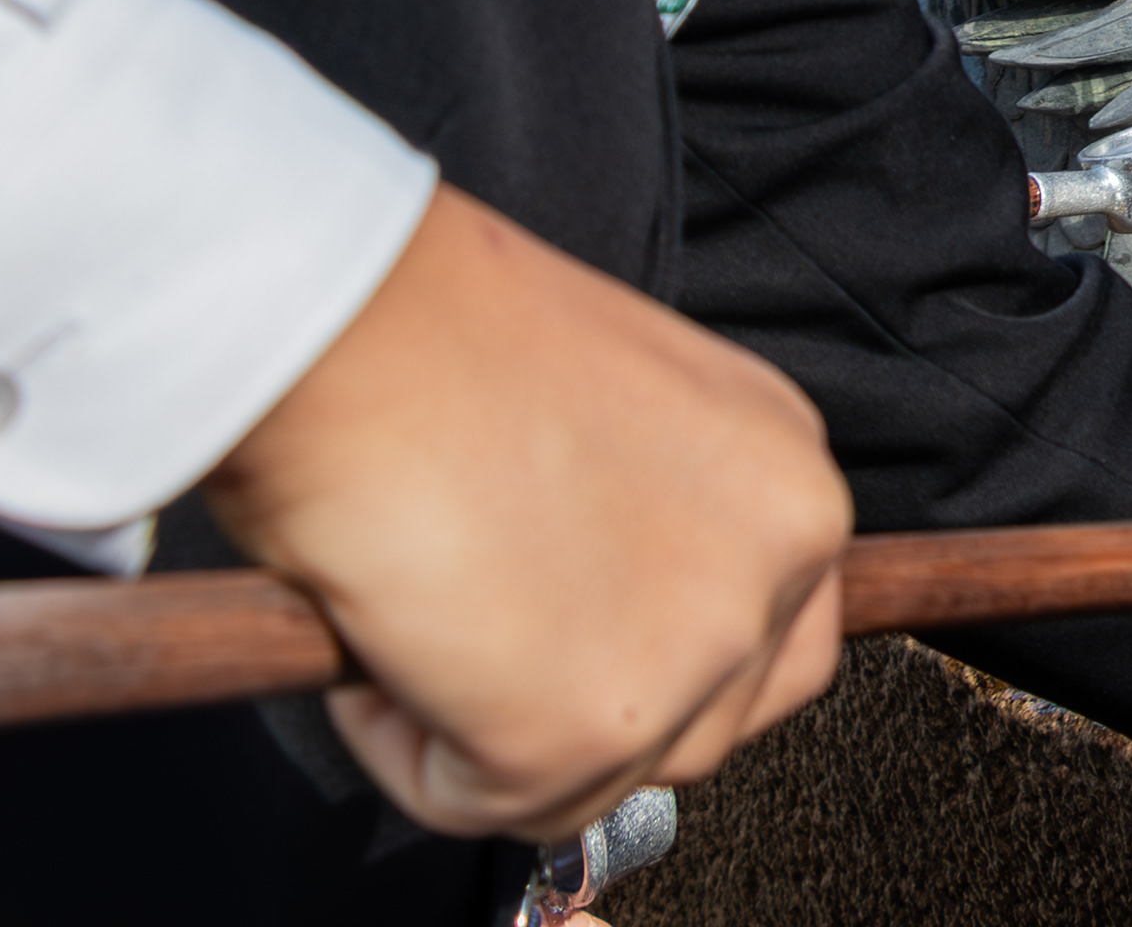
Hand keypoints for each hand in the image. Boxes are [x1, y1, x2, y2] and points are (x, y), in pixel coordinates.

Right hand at [199, 186, 851, 841]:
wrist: (349, 327)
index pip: (780, 625)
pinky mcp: (581, 730)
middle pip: (714, 721)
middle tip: (487, 651)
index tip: (578, 640)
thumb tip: (597, 607)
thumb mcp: (614, 416)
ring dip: (497, 733)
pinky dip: (405, 750)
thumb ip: (647, 517)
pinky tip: (376, 644)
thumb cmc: (441, 342)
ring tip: (419, 621)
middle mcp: (780, 555)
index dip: (665, 651)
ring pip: (604, 779)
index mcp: (783, 470)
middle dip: (597, 711)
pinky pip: (480, 805)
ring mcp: (696, 649)